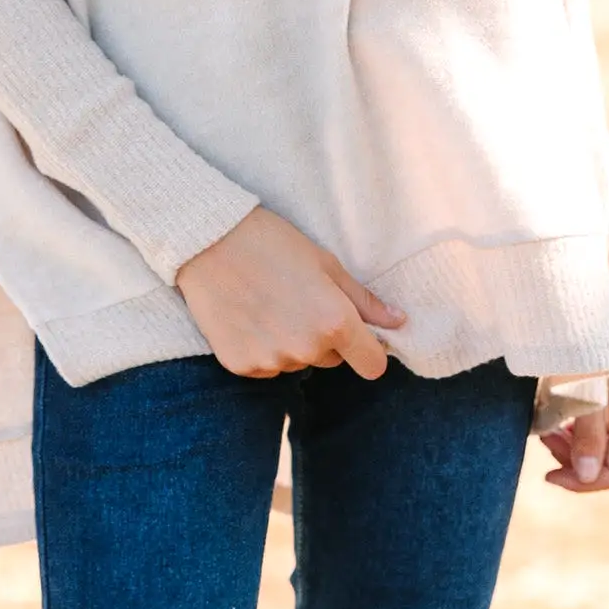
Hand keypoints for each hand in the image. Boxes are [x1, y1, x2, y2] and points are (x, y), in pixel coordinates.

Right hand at [176, 208, 405, 379]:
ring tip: (269, 304)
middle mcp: (306, 349)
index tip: (358, 337)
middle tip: (299, 301)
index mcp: (335, 323)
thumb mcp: (327, 265)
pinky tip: (249, 317)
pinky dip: (262, 349)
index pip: (372, 366)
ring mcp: (271, 361)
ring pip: (297, 362)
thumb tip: (399, 322)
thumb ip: (364, 301)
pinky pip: (266, 367)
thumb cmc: (273, 244)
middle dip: (324, 338)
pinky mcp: (241, 366)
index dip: (368, 351)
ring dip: (291, 343)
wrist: (209, 241)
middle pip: (332, 360)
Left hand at [541, 251, 608, 492]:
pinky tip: (555, 412)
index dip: (581, 483)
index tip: (544, 474)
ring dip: (571, 446)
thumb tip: (586, 478)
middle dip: (573, 462)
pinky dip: (573, 428)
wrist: (584, 287)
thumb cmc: (579, 333)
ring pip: (602, 447)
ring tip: (545, 426)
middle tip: (542, 438)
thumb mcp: (578, 384)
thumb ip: (585, 432)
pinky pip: (598, 427)